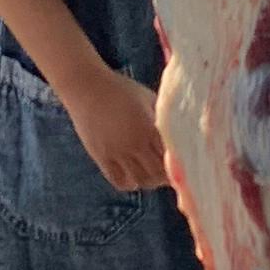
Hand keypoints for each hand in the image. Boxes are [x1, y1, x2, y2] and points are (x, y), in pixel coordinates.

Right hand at [70, 67, 173, 192]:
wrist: (86, 87)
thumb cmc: (121, 89)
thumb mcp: (148, 98)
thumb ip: (164, 116)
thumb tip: (182, 129)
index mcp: (149, 127)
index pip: (171, 157)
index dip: (179, 163)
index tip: (183, 163)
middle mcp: (134, 143)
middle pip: (158, 174)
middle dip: (167, 175)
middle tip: (169, 171)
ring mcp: (116, 152)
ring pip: (141, 181)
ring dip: (150, 180)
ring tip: (153, 173)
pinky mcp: (101, 157)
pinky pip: (120, 181)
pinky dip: (130, 183)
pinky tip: (134, 174)